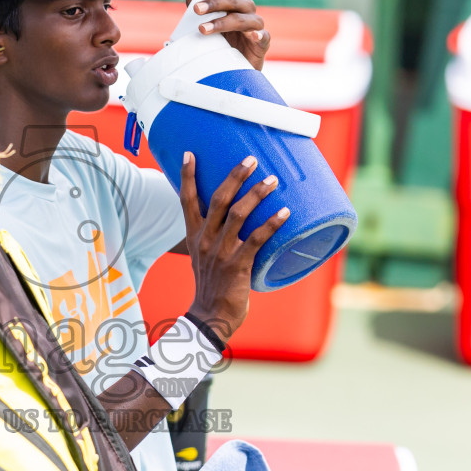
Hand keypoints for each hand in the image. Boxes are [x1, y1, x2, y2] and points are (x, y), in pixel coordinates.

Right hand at [179, 151, 288, 341]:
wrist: (211, 316)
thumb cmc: (212, 285)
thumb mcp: (204, 256)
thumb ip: (214, 237)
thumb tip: (234, 218)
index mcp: (195, 236)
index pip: (186, 200)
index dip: (186, 176)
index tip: (189, 154)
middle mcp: (206, 240)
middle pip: (218, 199)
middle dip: (235, 176)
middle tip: (251, 160)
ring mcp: (221, 252)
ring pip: (239, 214)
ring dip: (257, 194)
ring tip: (272, 180)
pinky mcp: (238, 265)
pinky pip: (257, 238)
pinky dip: (272, 223)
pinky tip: (285, 212)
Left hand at [183, 0, 269, 70]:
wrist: (235, 68)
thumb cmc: (220, 40)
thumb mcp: (206, 21)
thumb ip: (197, 3)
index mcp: (232, 1)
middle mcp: (245, 9)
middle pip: (232, 0)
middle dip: (213, 3)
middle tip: (196, 9)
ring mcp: (255, 25)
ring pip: (242, 19)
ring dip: (222, 23)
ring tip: (203, 29)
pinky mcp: (262, 43)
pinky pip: (263, 36)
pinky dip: (259, 35)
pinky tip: (252, 36)